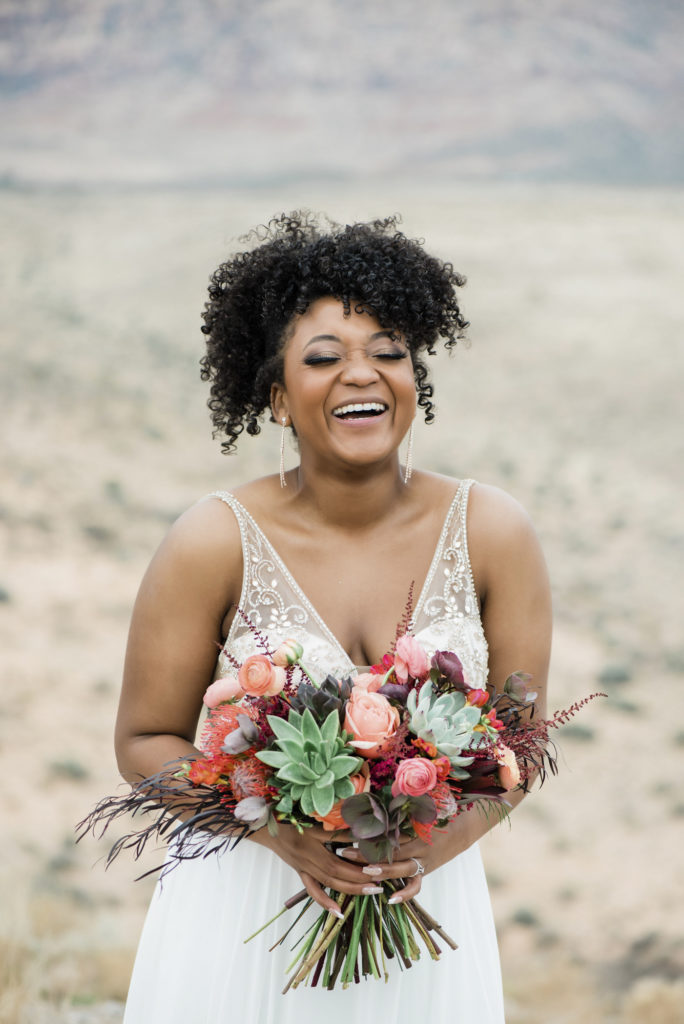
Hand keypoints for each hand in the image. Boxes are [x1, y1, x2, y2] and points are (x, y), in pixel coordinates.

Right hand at [248, 823, 389, 916]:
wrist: (265, 827)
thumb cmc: (288, 820)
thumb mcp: (312, 823)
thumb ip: (334, 830)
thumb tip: (358, 832)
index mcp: (312, 848)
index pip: (338, 864)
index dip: (356, 870)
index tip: (376, 870)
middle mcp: (308, 862)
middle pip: (336, 877)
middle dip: (359, 882)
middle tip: (380, 885)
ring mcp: (304, 870)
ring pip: (328, 885)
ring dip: (349, 890)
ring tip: (369, 892)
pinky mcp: (301, 872)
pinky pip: (313, 890)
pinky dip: (325, 902)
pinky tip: (338, 912)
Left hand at [335, 810, 480, 902]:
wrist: (463, 828)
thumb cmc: (439, 814)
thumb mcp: (422, 809)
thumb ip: (401, 808)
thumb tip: (377, 801)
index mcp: (416, 829)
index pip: (390, 833)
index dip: (370, 834)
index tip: (349, 833)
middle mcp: (419, 847)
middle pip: (390, 852)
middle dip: (366, 853)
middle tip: (344, 852)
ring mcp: (423, 861)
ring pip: (401, 870)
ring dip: (380, 872)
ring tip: (362, 873)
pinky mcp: (425, 871)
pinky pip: (415, 885)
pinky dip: (404, 893)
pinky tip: (389, 899)